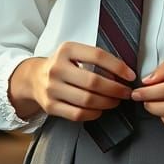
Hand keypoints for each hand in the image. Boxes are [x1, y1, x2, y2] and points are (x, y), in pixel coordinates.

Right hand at [8, 42, 134, 122]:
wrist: (33, 78)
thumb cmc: (62, 65)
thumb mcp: (74, 53)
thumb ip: (95, 59)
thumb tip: (124, 73)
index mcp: (66, 50)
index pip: (98, 56)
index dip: (118, 67)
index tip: (130, 75)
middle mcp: (57, 68)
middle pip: (94, 82)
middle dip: (116, 89)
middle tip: (126, 92)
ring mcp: (52, 88)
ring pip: (87, 100)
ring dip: (107, 103)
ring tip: (115, 101)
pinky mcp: (50, 106)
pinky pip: (77, 114)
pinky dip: (94, 114)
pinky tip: (100, 110)